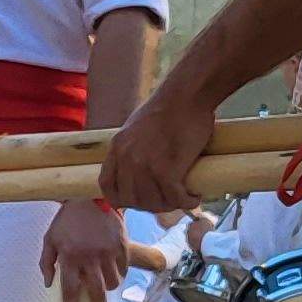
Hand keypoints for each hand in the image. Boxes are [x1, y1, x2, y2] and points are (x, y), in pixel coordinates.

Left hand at [42, 198, 129, 301]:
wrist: (90, 196)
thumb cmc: (67, 220)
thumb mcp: (50, 238)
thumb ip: (46, 262)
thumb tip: (48, 284)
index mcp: (69, 257)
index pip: (69, 290)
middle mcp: (89, 257)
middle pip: (96, 293)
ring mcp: (107, 252)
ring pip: (113, 282)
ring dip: (109, 287)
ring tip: (104, 284)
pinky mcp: (121, 246)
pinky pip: (124, 269)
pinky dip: (119, 273)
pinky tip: (113, 269)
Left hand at [95, 77, 213, 217]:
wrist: (187, 95)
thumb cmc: (170, 107)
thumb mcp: (137, 128)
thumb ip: (134, 148)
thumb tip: (142, 168)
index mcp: (117, 148)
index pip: (108, 187)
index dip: (122, 200)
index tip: (138, 201)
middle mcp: (126, 159)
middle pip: (132, 200)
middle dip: (152, 205)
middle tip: (170, 200)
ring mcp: (145, 165)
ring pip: (154, 203)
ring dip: (171, 205)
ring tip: (184, 197)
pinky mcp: (167, 170)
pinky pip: (175, 198)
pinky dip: (187, 202)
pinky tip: (194, 197)